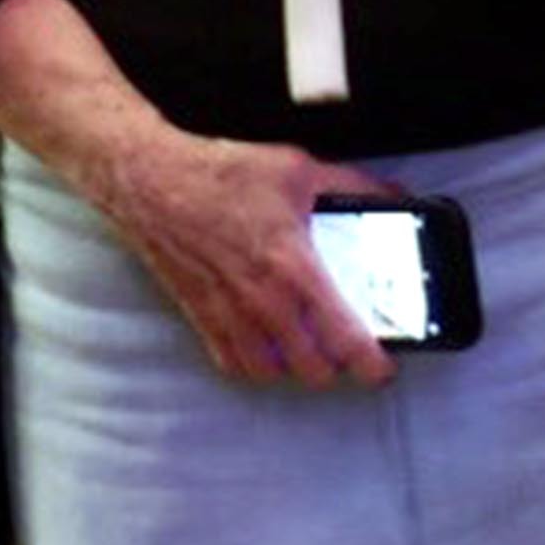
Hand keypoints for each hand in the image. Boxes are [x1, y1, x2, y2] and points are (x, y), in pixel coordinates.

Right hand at [91, 121, 399, 388]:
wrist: (154, 183)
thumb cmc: (220, 176)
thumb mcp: (298, 170)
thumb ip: (352, 187)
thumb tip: (391, 197)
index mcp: (294, 269)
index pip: (343, 338)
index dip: (371, 364)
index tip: (382, 367)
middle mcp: (264, 303)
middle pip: (312, 369)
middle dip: (336, 366)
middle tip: (346, 350)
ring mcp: (230, 316)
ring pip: (273, 373)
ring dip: (295, 368)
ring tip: (308, 349)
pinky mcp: (202, 317)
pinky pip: (233, 364)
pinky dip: (254, 364)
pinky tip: (265, 346)